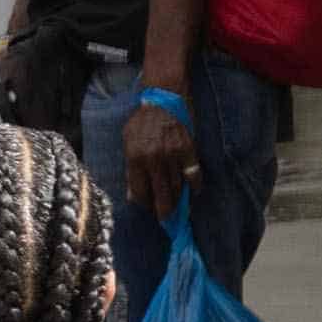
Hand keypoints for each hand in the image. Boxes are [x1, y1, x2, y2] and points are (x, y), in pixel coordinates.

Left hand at [121, 92, 192, 214]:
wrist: (162, 100)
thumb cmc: (141, 121)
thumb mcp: (127, 141)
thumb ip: (130, 168)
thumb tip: (133, 194)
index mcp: (135, 158)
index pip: (140, 192)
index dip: (144, 204)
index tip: (147, 208)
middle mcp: (154, 160)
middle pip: (160, 195)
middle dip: (163, 212)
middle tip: (165, 221)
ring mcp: (172, 156)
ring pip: (177, 188)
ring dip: (177, 201)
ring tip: (177, 211)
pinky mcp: (189, 151)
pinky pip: (193, 175)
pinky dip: (195, 186)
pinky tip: (193, 192)